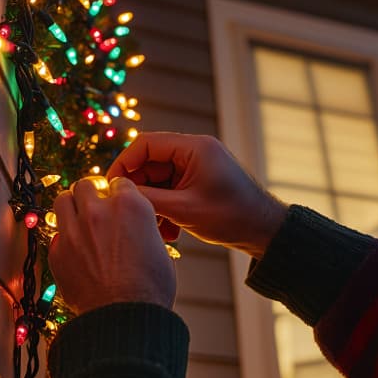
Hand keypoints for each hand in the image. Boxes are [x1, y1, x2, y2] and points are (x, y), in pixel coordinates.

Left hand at [49, 175, 176, 314]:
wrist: (124, 319)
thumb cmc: (150, 289)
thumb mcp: (159, 249)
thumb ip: (142, 228)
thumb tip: (134, 228)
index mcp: (130, 206)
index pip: (119, 182)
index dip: (120, 193)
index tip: (119, 203)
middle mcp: (98, 211)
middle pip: (85, 185)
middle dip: (91, 195)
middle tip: (96, 209)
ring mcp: (73, 230)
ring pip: (62, 200)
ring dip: (71, 207)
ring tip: (80, 221)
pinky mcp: (57, 252)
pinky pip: (56, 234)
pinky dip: (65, 238)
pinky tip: (76, 251)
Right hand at [107, 132, 287, 258]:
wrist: (265, 232)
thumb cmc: (231, 217)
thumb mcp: (184, 210)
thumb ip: (149, 199)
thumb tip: (119, 194)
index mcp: (194, 148)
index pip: (145, 144)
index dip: (124, 164)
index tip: (112, 189)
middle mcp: (195, 151)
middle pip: (150, 163)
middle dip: (140, 191)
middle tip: (134, 215)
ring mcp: (198, 167)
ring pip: (159, 180)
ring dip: (154, 205)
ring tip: (157, 230)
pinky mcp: (200, 182)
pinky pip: (172, 190)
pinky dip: (167, 210)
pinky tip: (171, 233)